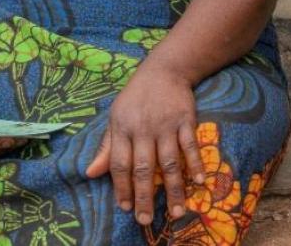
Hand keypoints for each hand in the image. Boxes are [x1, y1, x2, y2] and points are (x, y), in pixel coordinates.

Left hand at [85, 65, 205, 226]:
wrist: (164, 69)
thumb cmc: (136, 97)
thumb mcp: (115, 117)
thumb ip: (106, 147)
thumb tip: (90, 174)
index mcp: (122, 128)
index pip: (120, 164)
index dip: (121, 188)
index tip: (125, 208)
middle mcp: (143, 129)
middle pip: (143, 168)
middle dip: (144, 197)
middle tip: (146, 220)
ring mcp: (166, 125)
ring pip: (169, 162)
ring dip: (174, 189)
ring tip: (177, 212)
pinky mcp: (185, 120)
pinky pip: (190, 146)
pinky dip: (195, 164)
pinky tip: (199, 182)